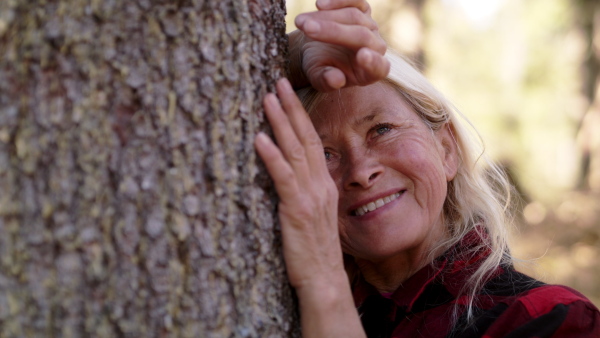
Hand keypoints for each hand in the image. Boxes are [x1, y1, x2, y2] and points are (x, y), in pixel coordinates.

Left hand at [254, 78, 343, 288]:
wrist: (323, 279)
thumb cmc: (313, 248)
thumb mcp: (312, 213)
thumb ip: (303, 190)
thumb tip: (288, 172)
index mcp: (323, 183)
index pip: (312, 141)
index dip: (300, 116)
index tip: (288, 93)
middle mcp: (319, 184)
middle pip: (305, 138)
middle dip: (291, 108)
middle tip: (279, 82)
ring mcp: (309, 196)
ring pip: (294, 151)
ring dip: (280, 123)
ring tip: (267, 99)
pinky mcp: (296, 210)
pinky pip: (283, 178)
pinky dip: (272, 157)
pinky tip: (260, 139)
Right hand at [289, 0, 389, 91]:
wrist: (314, 49)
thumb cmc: (318, 67)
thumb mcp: (318, 78)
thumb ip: (326, 82)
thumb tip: (336, 80)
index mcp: (370, 73)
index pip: (379, 68)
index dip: (373, 62)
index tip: (362, 56)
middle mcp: (376, 49)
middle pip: (362, 36)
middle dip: (332, 31)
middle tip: (306, 29)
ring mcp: (371, 28)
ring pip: (354, 16)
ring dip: (324, 17)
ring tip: (300, 23)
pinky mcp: (364, 11)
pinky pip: (355, 1)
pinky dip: (337, 1)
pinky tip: (319, 4)